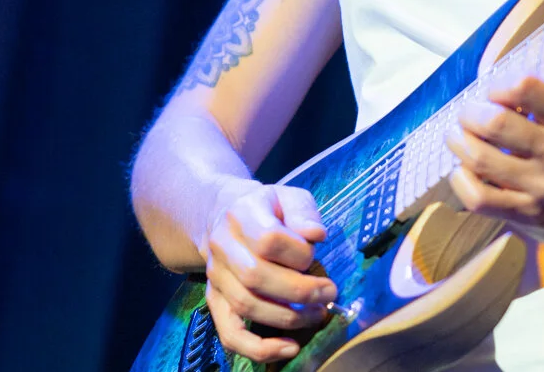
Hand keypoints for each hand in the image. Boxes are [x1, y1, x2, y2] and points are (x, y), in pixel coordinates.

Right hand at [197, 182, 337, 363]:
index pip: (268, 239)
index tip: (315, 253)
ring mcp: (215, 276)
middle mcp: (222, 246)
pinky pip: (230, 333)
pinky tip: (288, 347)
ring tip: (318, 314)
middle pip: (255, 276)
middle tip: (329, 293)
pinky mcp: (215, 300)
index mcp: (241, 214)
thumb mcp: (288, 196)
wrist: (224, 215)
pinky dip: (259, 347)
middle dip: (300, 291)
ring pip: (246, 305)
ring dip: (288, 317)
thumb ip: (304, 212)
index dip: (298, 252)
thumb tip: (316, 234)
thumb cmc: (267, 208)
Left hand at [445, 76, 543, 252]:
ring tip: (456, 137)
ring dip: (458, 143)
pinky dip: (460, 180)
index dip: (499, 85)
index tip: (493, 90)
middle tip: (466, 113)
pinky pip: (477, 197)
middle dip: (469, 113)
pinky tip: (463, 170)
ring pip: (479, 159)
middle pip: (495, 123)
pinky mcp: (525, 217)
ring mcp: (540, 189)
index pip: (526, 87)